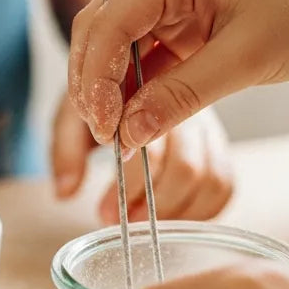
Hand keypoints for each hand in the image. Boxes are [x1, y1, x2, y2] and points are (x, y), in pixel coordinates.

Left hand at [51, 94, 233, 223]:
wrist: (125, 66)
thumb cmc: (98, 96)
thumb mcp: (72, 114)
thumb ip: (67, 149)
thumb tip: (65, 192)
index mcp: (155, 97)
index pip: (154, 148)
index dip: (129, 185)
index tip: (105, 209)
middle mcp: (189, 109)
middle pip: (187, 169)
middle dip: (150, 204)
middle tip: (118, 220)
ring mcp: (209, 128)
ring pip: (210, 180)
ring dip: (173, 212)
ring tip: (139, 222)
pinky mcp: (217, 145)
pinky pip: (223, 185)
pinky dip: (199, 211)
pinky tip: (167, 218)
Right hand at [67, 0, 288, 148]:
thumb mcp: (245, 61)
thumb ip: (180, 97)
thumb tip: (128, 135)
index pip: (110, 21)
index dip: (97, 78)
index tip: (105, 128)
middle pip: (101, 31)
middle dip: (95, 84)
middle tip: (106, 137)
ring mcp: (171, 0)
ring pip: (117, 49)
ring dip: (113, 92)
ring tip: (120, 139)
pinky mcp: (184, 25)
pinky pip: (145, 61)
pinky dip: (137, 93)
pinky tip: (138, 126)